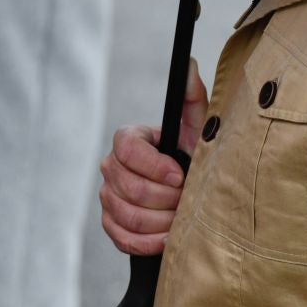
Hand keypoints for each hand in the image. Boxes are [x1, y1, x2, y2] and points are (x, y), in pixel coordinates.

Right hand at [100, 58, 208, 255]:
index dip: (154, 167)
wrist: (195, 196)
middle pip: (128, 187)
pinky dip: (148, 243)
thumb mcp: (199, 128)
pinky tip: (168, 238)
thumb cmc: (196, 157)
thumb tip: (189, 63)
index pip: (125, 149)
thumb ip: (193, 97)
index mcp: (128, 140)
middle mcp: (110, 166)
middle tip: (187, 200)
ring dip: (161, 223)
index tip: (181, 177)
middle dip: (165, 199)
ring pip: (126, 215)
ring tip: (182, 220)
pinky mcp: (111, 224)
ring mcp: (107, 197)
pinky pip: (122, 237)